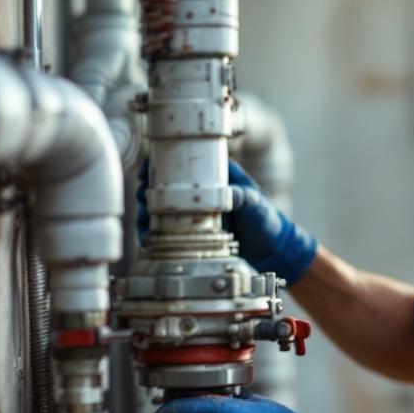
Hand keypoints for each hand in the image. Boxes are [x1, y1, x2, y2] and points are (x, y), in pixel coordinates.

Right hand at [136, 160, 317, 284]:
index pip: (182, 161)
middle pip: (163, 186)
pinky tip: (148, 239)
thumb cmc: (266, 221)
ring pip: (160, 209)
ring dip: (146, 214)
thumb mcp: (256, 205)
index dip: (160, 163)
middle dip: (147, 192)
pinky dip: (154, 234)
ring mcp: (194, 213)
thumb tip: (226, 193)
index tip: (147, 170)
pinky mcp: (191, 233)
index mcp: (216, 175)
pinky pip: (166, 231)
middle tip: (142, 200)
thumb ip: (243, 198)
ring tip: (143, 223)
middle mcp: (200, 193)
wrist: (271, 251)